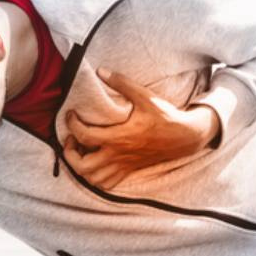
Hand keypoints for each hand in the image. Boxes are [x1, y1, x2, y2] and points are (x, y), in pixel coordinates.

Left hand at [63, 67, 219, 188]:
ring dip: (80, 167)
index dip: (72, 125)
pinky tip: (94, 162)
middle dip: (70, 154)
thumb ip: (122, 83)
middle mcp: (118, 155)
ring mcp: (123, 165)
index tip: (71, 114)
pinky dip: (94, 178)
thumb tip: (101, 71)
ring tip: (81, 150)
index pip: (84, 136)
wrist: (185, 136)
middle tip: (71, 138)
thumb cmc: (165, 116)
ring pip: (93, 178)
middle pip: (83, 166)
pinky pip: (106, 184)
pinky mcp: (129, 170)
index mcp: (119, 137)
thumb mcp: (144, 96)